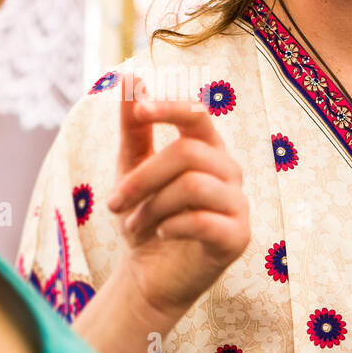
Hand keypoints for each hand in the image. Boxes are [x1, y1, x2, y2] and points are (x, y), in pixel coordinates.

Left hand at [106, 73, 249, 328]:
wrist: (148, 276)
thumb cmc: (144, 217)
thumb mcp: (130, 168)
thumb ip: (134, 127)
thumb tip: (130, 76)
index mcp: (206, 149)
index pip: (197, 114)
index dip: (170, 107)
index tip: (140, 109)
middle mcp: (229, 172)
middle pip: (187, 153)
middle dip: (142, 177)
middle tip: (112, 202)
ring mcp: (238, 205)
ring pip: (194, 186)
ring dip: (153, 206)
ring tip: (135, 225)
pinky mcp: (238, 238)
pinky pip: (206, 221)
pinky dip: (173, 226)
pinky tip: (160, 235)